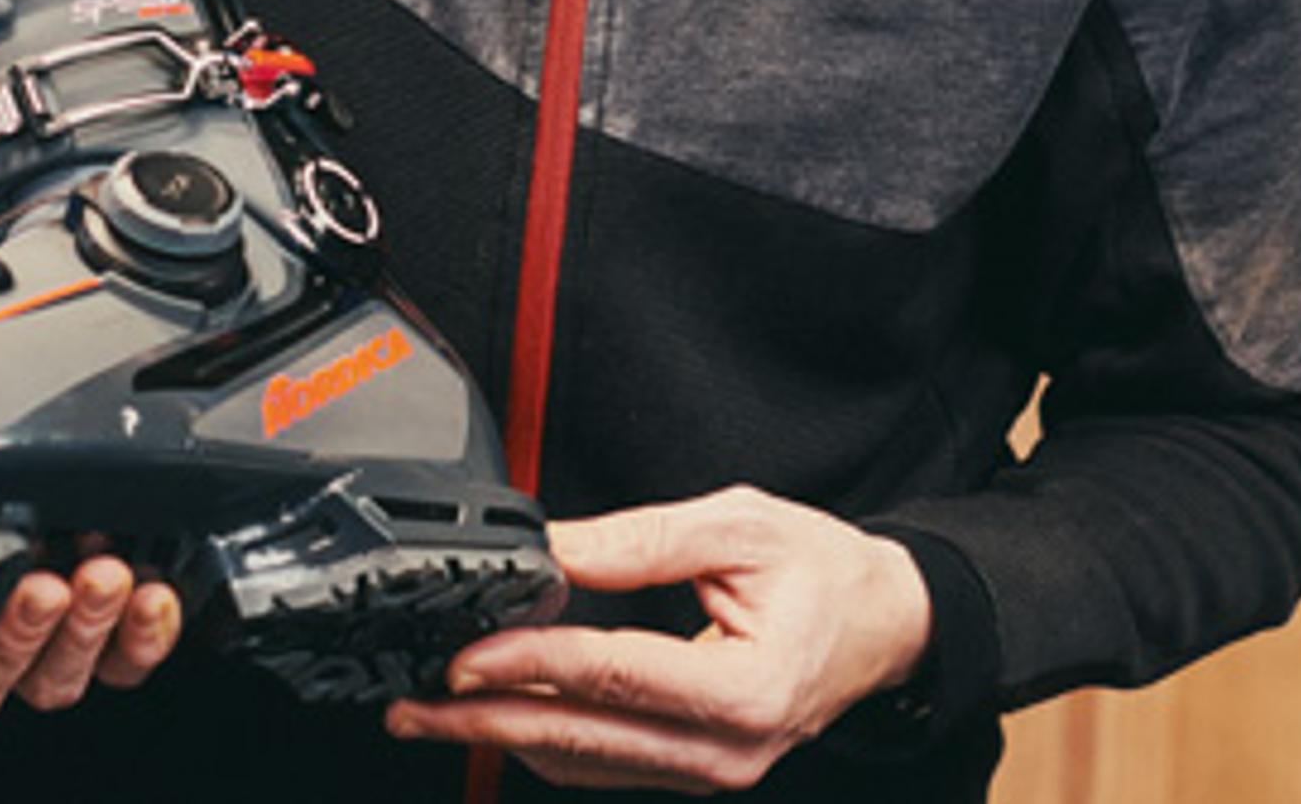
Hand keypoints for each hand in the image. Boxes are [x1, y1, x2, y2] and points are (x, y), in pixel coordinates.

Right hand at [0, 273, 184, 730]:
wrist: (73, 394)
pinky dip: (141, 637)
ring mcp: (49, 623)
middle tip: (40, 581)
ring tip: (103, 570)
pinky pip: (128, 659)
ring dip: (79, 633)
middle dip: (9, 637)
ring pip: (52, 673)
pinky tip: (155, 593)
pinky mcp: (118, 619)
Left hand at [384, 486, 931, 792]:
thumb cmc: (827, 573)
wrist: (885, 625)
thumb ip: (642, 541)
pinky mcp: (696, 771)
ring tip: (434, 713)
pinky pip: (606, 766)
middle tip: (415, 704)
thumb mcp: (741, 526)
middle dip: (487, 721)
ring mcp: (712, 773)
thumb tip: (552, 548)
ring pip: (586, 763)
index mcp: (747, 689)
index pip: (613, 676)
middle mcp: (728, 750)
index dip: (528, 662)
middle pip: (583, 738)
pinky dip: (546, 740)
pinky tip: (499, 717)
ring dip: (503, 736)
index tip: (464, 653)